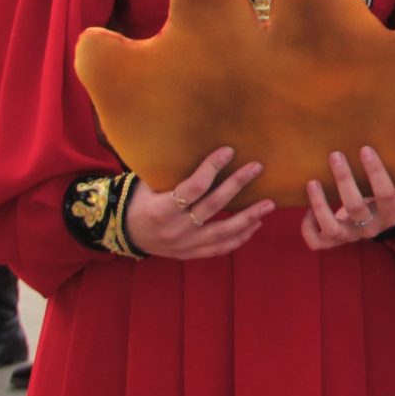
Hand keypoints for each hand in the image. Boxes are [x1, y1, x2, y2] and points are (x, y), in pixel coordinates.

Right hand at [127, 146, 272, 259]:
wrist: (125, 234)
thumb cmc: (139, 200)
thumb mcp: (147, 184)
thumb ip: (171, 172)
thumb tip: (197, 141)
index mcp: (161, 210)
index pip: (193, 187)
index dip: (212, 167)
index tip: (228, 151)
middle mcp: (175, 230)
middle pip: (213, 206)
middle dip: (237, 184)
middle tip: (257, 167)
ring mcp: (184, 245)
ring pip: (222, 232)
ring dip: (249, 217)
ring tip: (269, 204)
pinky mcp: (191, 254)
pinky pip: (220, 248)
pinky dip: (240, 238)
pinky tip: (256, 225)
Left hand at [300, 146, 394, 250]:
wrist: (383, 218)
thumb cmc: (387, 190)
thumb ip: (389, 166)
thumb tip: (376, 130)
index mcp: (391, 212)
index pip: (385, 193)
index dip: (375, 172)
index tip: (364, 149)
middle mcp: (372, 227)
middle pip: (356, 207)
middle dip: (343, 180)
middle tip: (334, 156)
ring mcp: (352, 237)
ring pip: (333, 228)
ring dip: (320, 204)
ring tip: (312, 182)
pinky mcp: (336, 242)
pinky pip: (317, 242)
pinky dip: (308, 227)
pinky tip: (306, 209)